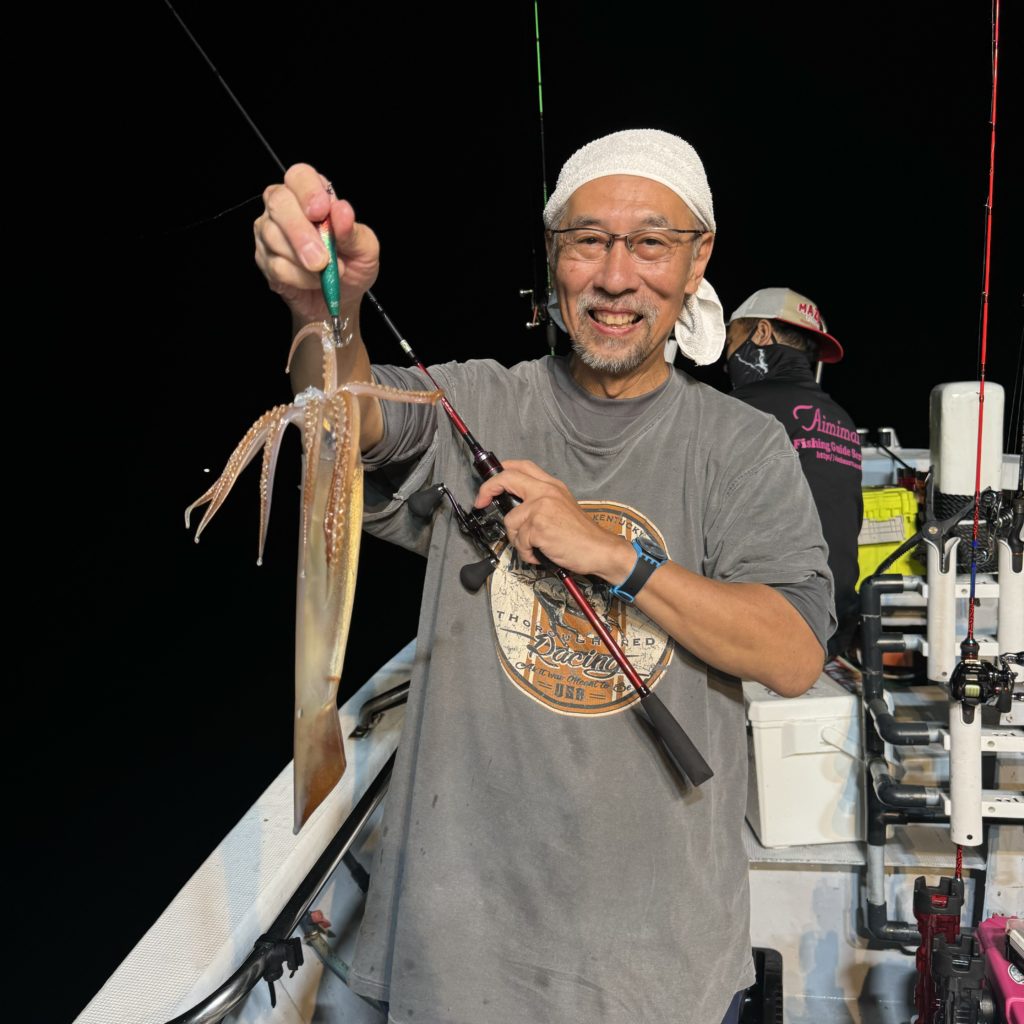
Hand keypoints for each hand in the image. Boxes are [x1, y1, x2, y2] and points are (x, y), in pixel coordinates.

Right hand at [254, 163, 379, 321]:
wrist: (342, 299)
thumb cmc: (353, 265)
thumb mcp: (365, 249)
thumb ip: (353, 231)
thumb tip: (341, 211)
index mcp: (312, 195)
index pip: (300, 176)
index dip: (308, 191)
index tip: (322, 212)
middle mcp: (286, 207)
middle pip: (278, 202)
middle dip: (301, 232)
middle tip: (323, 258)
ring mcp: (270, 231)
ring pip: (273, 236)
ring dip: (305, 262)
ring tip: (326, 272)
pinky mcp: (264, 258)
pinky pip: (275, 265)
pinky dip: (300, 278)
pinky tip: (312, 281)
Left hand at [473, 460, 634, 579]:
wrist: (599, 550)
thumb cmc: (581, 535)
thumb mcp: (562, 507)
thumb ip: (540, 501)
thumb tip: (515, 506)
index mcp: (552, 486)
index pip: (521, 466)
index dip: (500, 471)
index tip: (489, 482)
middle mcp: (546, 492)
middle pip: (506, 479)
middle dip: (487, 489)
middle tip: (480, 502)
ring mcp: (541, 507)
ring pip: (510, 520)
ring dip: (517, 539)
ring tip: (534, 546)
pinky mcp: (538, 526)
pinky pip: (519, 540)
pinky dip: (527, 552)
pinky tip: (540, 553)